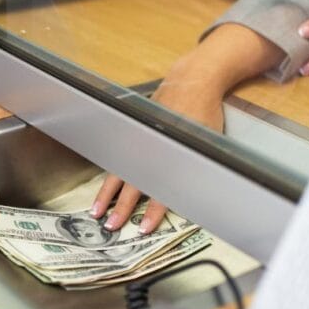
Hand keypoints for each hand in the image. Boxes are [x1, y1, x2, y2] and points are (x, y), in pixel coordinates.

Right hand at [91, 24, 284, 232]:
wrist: (193, 80)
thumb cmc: (204, 111)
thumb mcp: (210, 142)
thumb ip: (201, 168)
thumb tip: (202, 197)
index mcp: (170, 154)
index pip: (160, 190)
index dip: (152, 211)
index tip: (144, 228)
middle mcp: (150, 149)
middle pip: (133, 185)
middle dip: (121, 208)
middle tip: (112, 227)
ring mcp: (139, 140)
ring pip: (119, 173)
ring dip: (107, 194)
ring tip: (97, 212)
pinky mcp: (134, 134)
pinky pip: (119, 159)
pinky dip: (110, 175)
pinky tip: (102, 188)